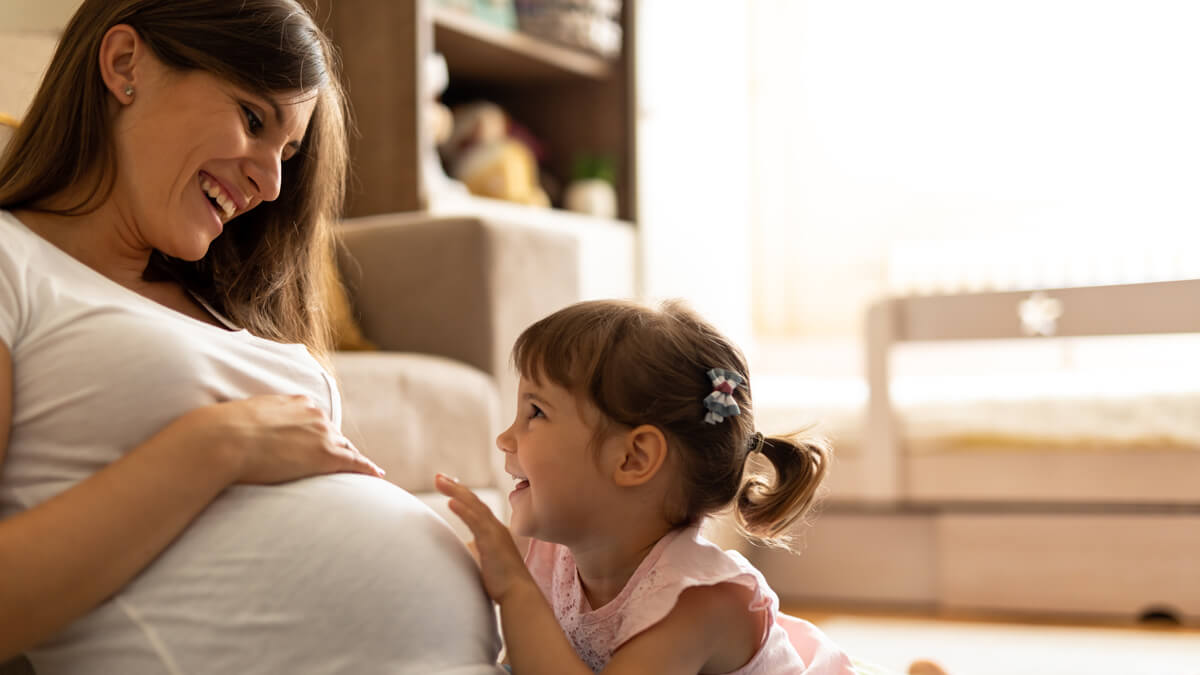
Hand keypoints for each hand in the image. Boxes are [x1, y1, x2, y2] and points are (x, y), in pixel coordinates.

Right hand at [167, 394, 385, 484]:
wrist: (221, 440)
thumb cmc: (217, 433)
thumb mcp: (234, 419)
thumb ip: (242, 423)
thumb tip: (221, 431)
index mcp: (292, 403)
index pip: (313, 419)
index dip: (317, 433)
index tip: (319, 441)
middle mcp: (312, 415)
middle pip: (332, 434)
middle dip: (336, 447)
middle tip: (344, 461)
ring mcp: (321, 434)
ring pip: (344, 449)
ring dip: (351, 460)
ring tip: (363, 471)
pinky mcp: (325, 456)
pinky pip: (354, 463)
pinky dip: (367, 469)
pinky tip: (377, 475)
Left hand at [435, 473, 533, 603]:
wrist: (518, 594)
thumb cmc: (502, 582)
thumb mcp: (484, 562)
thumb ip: (473, 552)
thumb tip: (460, 549)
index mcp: (494, 531)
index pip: (476, 507)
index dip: (461, 495)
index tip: (447, 485)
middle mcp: (495, 527)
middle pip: (473, 501)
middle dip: (455, 487)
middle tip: (438, 476)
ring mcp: (495, 532)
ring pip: (474, 506)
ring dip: (456, 492)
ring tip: (440, 481)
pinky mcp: (492, 541)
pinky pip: (475, 521)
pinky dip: (463, 510)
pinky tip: (451, 501)